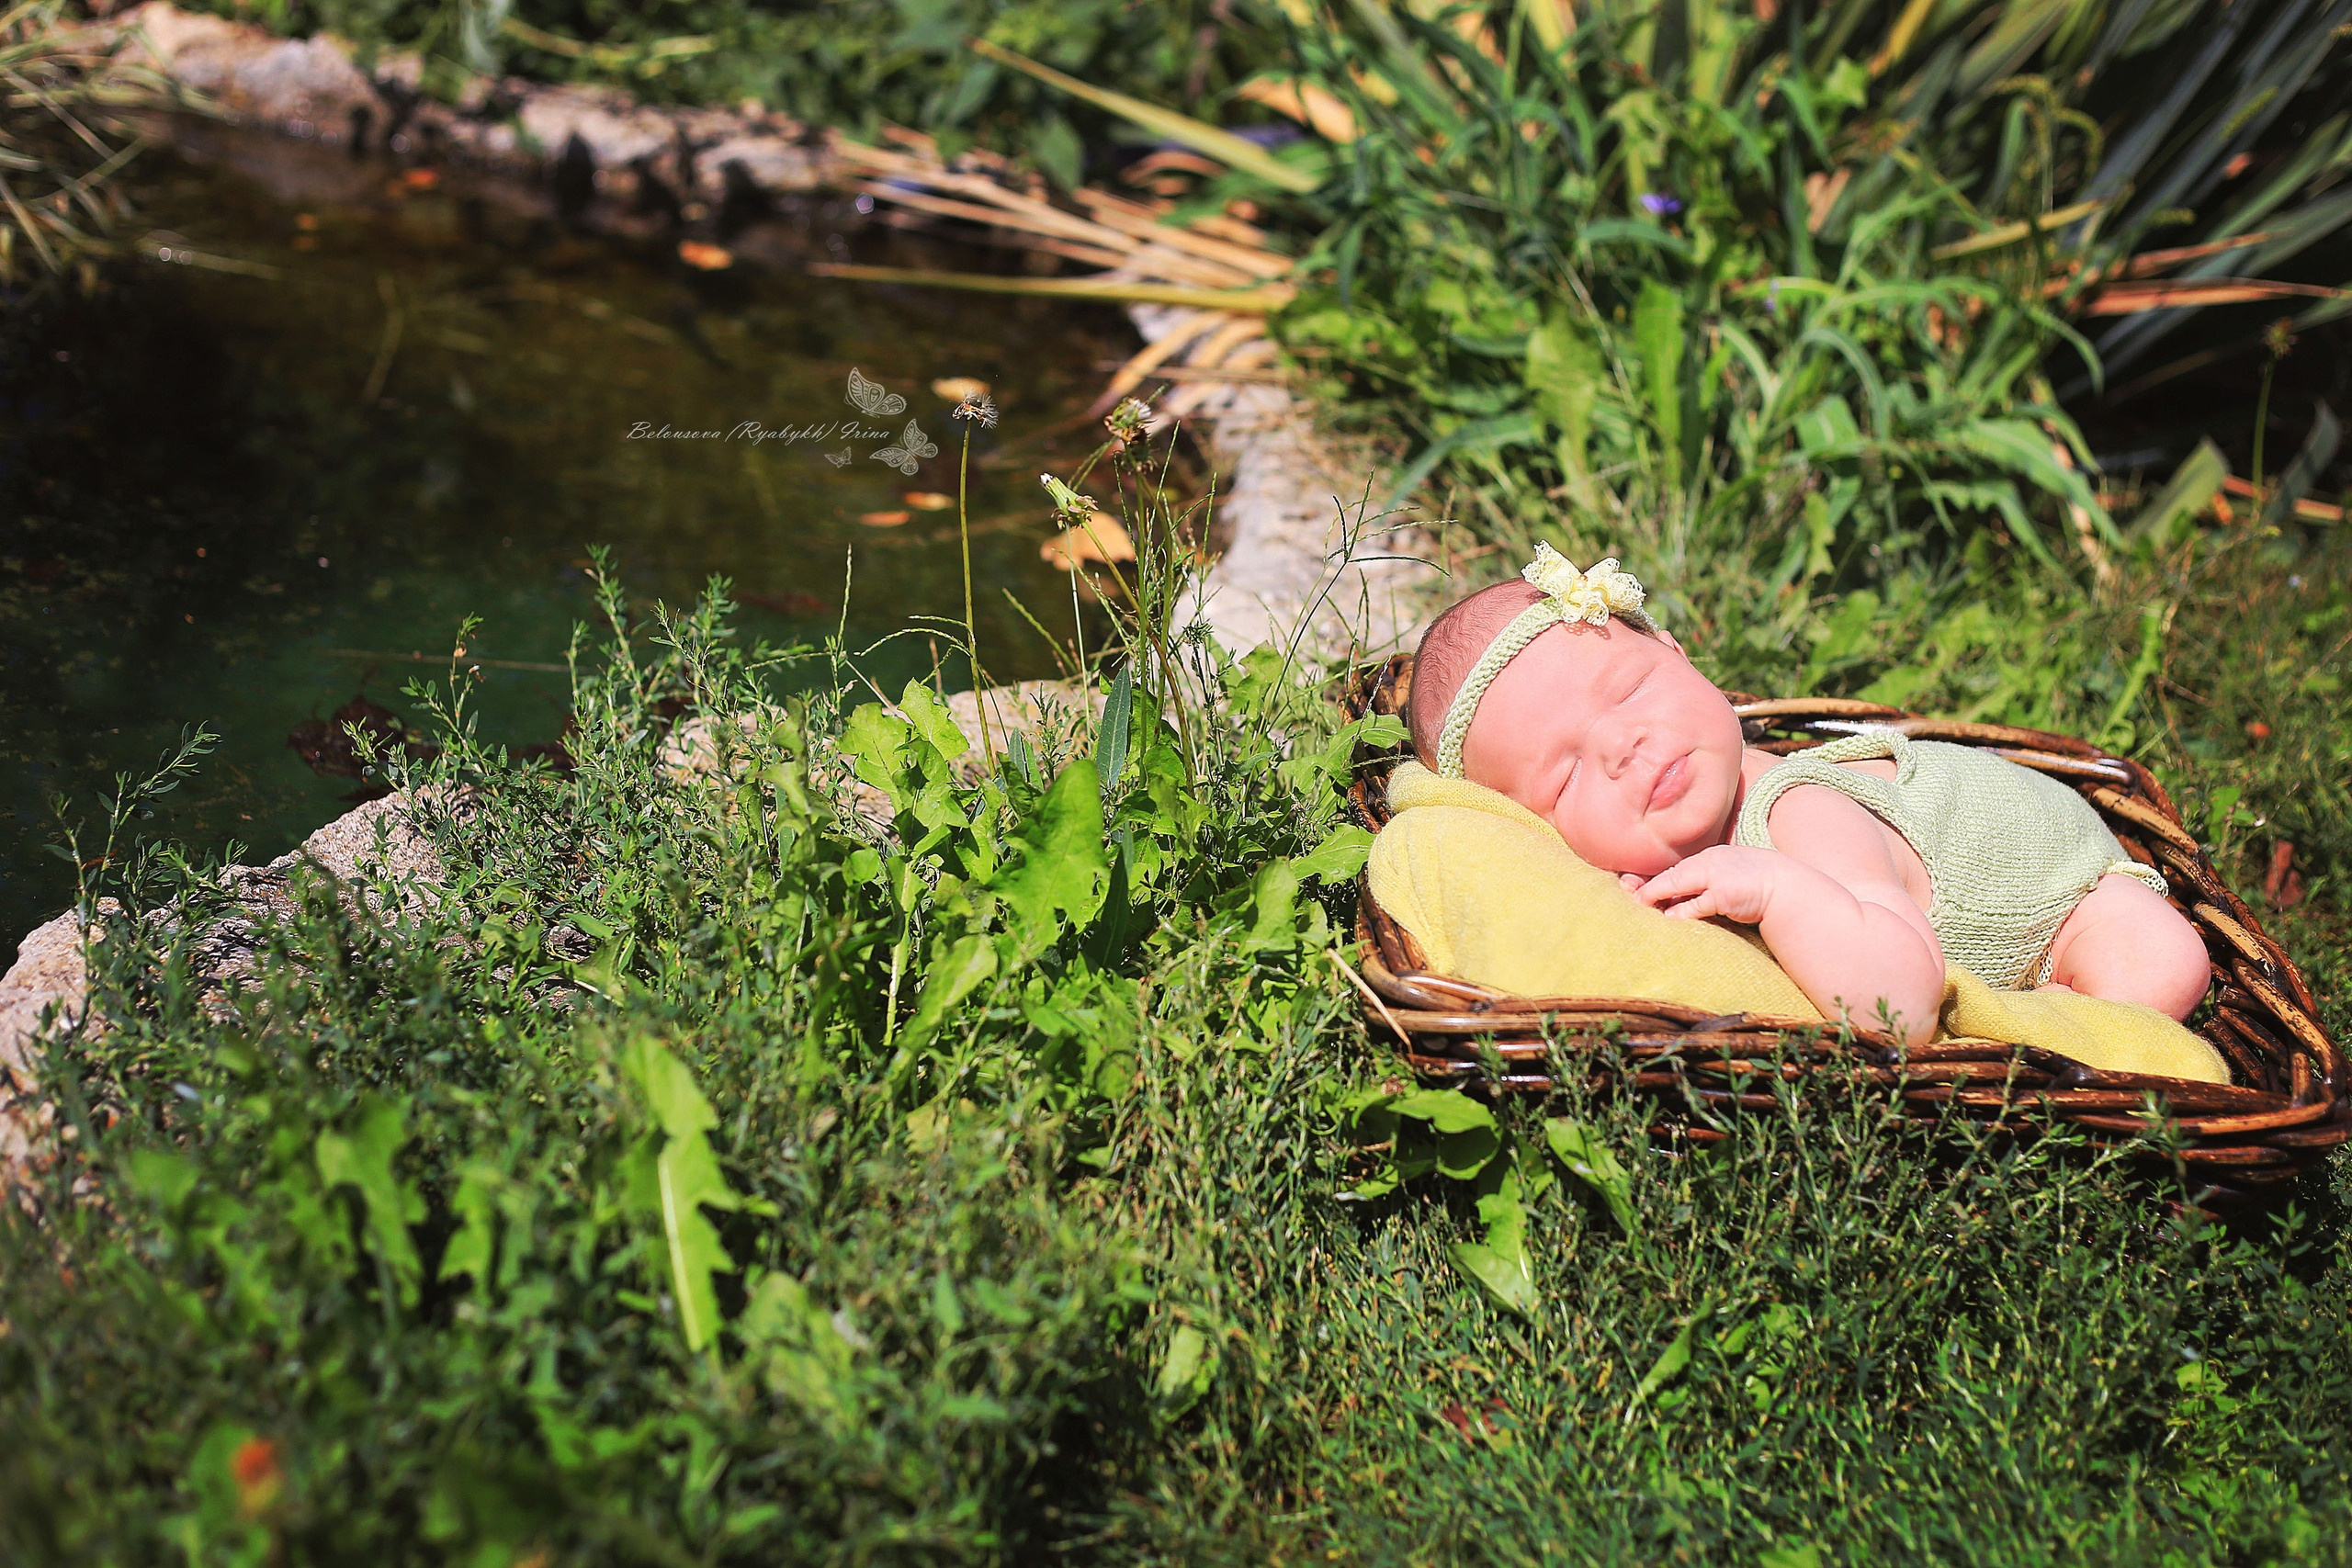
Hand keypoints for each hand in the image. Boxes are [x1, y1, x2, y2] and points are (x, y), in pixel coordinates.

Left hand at [1633, 844, 1798, 924]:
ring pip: (1677, 886)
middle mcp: (1709, 863)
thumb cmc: (1755, 884)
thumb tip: (1672, 906)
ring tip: (1640, 908)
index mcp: (1708, 858)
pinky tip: (1668, 918)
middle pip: (1669, 877)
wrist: (1786, 887)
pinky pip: (1696, 904)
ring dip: (1657, 899)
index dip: (1650, 881)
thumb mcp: (1725, 879)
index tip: (1628, 887)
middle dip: (1645, 889)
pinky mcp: (1724, 895)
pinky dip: (1680, 911)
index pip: (1673, 871)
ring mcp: (1716, 877)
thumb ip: (1700, 889)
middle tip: (1627, 896)